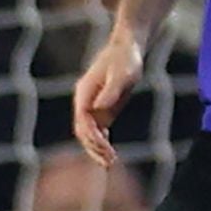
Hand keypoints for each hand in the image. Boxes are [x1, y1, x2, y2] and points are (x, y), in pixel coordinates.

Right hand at [73, 35, 142, 167]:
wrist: (128, 47)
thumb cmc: (125, 58)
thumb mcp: (122, 73)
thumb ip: (111, 90)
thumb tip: (99, 108)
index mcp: (84, 93)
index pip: (82, 122)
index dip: (92, 138)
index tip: (107, 148)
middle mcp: (85, 101)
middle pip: (82, 131)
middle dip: (93, 148)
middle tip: (108, 163)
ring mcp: (93, 105)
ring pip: (89, 134)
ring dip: (97, 149)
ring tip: (110, 163)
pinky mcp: (103, 108)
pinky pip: (98, 130)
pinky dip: (102, 142)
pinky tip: (109, 153)